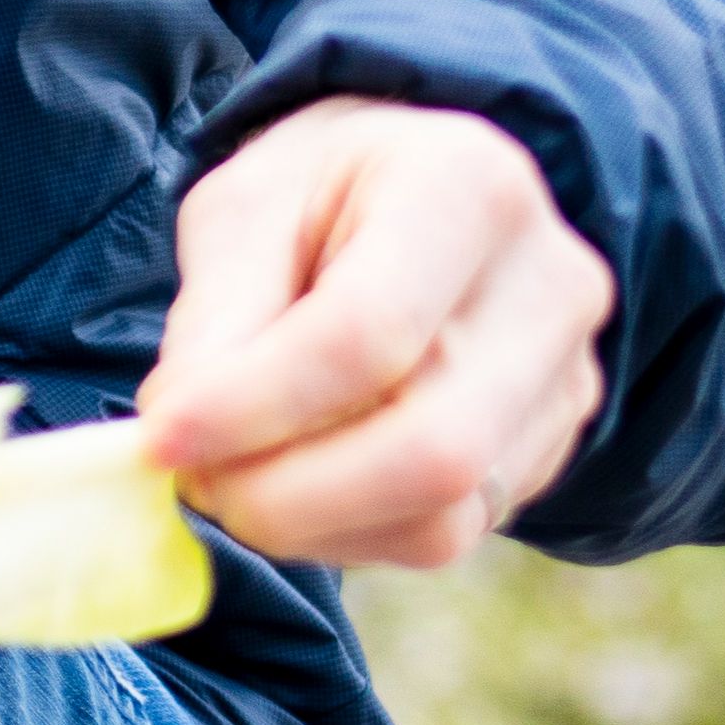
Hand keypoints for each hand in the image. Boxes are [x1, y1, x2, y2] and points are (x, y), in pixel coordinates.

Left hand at [131, 98, 611, 571]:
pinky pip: (449, 534)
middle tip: (194, 484)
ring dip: (311, 527)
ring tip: (234, 482)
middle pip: (434, 449)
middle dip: (287, 496)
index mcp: (469, 188)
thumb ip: (215, 315)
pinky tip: (296, 490)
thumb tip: (179, 435)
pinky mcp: (552, 448)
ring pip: (446, 514)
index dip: (251, 406)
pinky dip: (349, 535)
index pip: (366, 334)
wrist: (419, 196)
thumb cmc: (320, 194)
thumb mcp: (246, 207)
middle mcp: (548, 287)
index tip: (159, 440)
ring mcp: (566, 378)